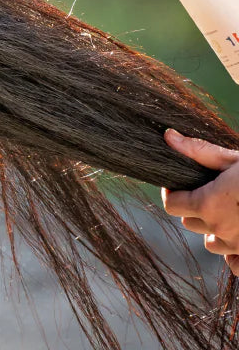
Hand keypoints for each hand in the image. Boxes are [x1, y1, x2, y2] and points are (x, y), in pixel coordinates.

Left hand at [161, 129, 238, 276]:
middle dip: (193, 208)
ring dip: (214, 229)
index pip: (173, 205)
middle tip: (206, 193)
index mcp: (209, 205)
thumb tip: (168, 137)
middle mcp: (222, 230)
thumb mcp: (234, 159)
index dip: (172, 192)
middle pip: (190, 223)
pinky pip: (234, 263)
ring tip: (227, 212)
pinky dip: (234, 253)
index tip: (178, 183)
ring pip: (211, 243)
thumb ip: (199, 151)